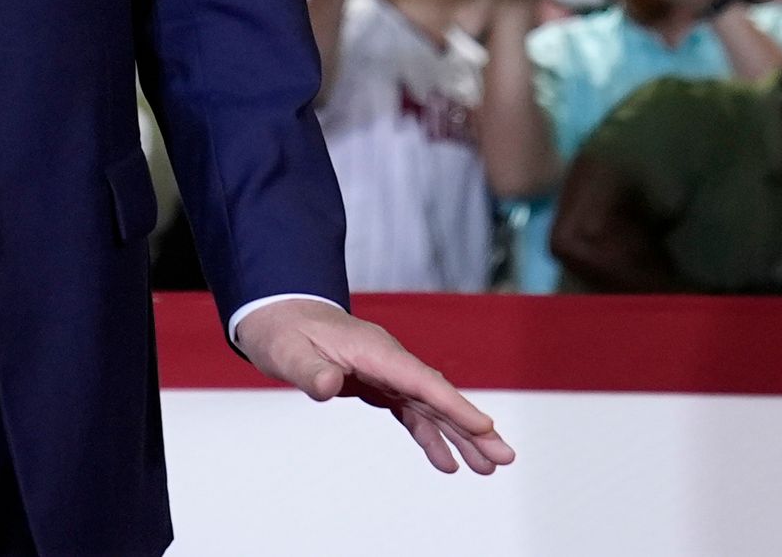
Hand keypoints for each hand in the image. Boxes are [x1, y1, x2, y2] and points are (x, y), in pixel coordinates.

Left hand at [233, 298, 511, 476]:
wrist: (278, 314)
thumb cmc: (283, 332)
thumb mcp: (287, 353)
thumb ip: (309, 370)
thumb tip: (328, 385)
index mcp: (374, 351)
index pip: (421, 381)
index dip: (454, 405)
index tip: (484, 426)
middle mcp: (389, 359)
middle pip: (437, 395)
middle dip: (472, 426)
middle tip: (503, 457)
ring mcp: (387, 371)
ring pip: (431, 407)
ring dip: (461, 436)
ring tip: (489, 467)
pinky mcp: (380, 383)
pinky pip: (413, 412)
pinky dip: (431, 436)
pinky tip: (448, 462)